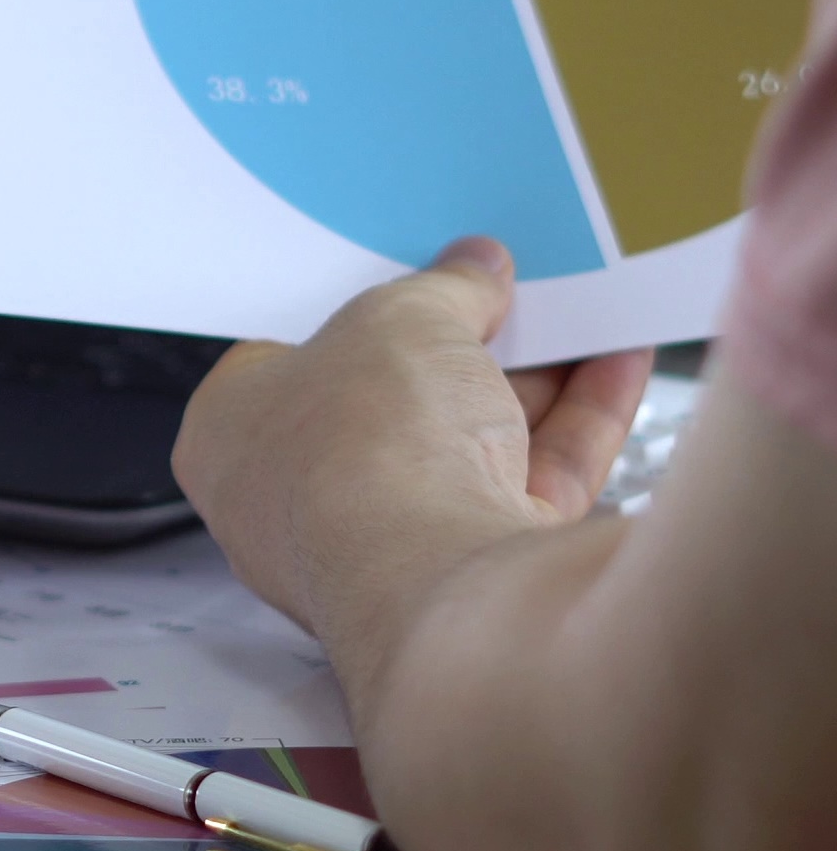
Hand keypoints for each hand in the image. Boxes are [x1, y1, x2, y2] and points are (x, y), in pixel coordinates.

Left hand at [172, 238, 650, 657]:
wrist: (437, 579)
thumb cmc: (365, 445)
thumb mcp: (402, 317)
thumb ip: (444, 289)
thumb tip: (476, 268)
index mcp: (229, 441)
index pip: (282, 365)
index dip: (348, 316)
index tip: (406, 279)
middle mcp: (295, 508)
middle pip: (389, 407)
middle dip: (457, 348)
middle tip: (507, 291)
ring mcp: (386, 553)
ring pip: (468, 449)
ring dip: (533, 381)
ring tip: (584, 313)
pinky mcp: (474, 582)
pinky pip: (528, 487)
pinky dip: (578, 427)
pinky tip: (622, 363)